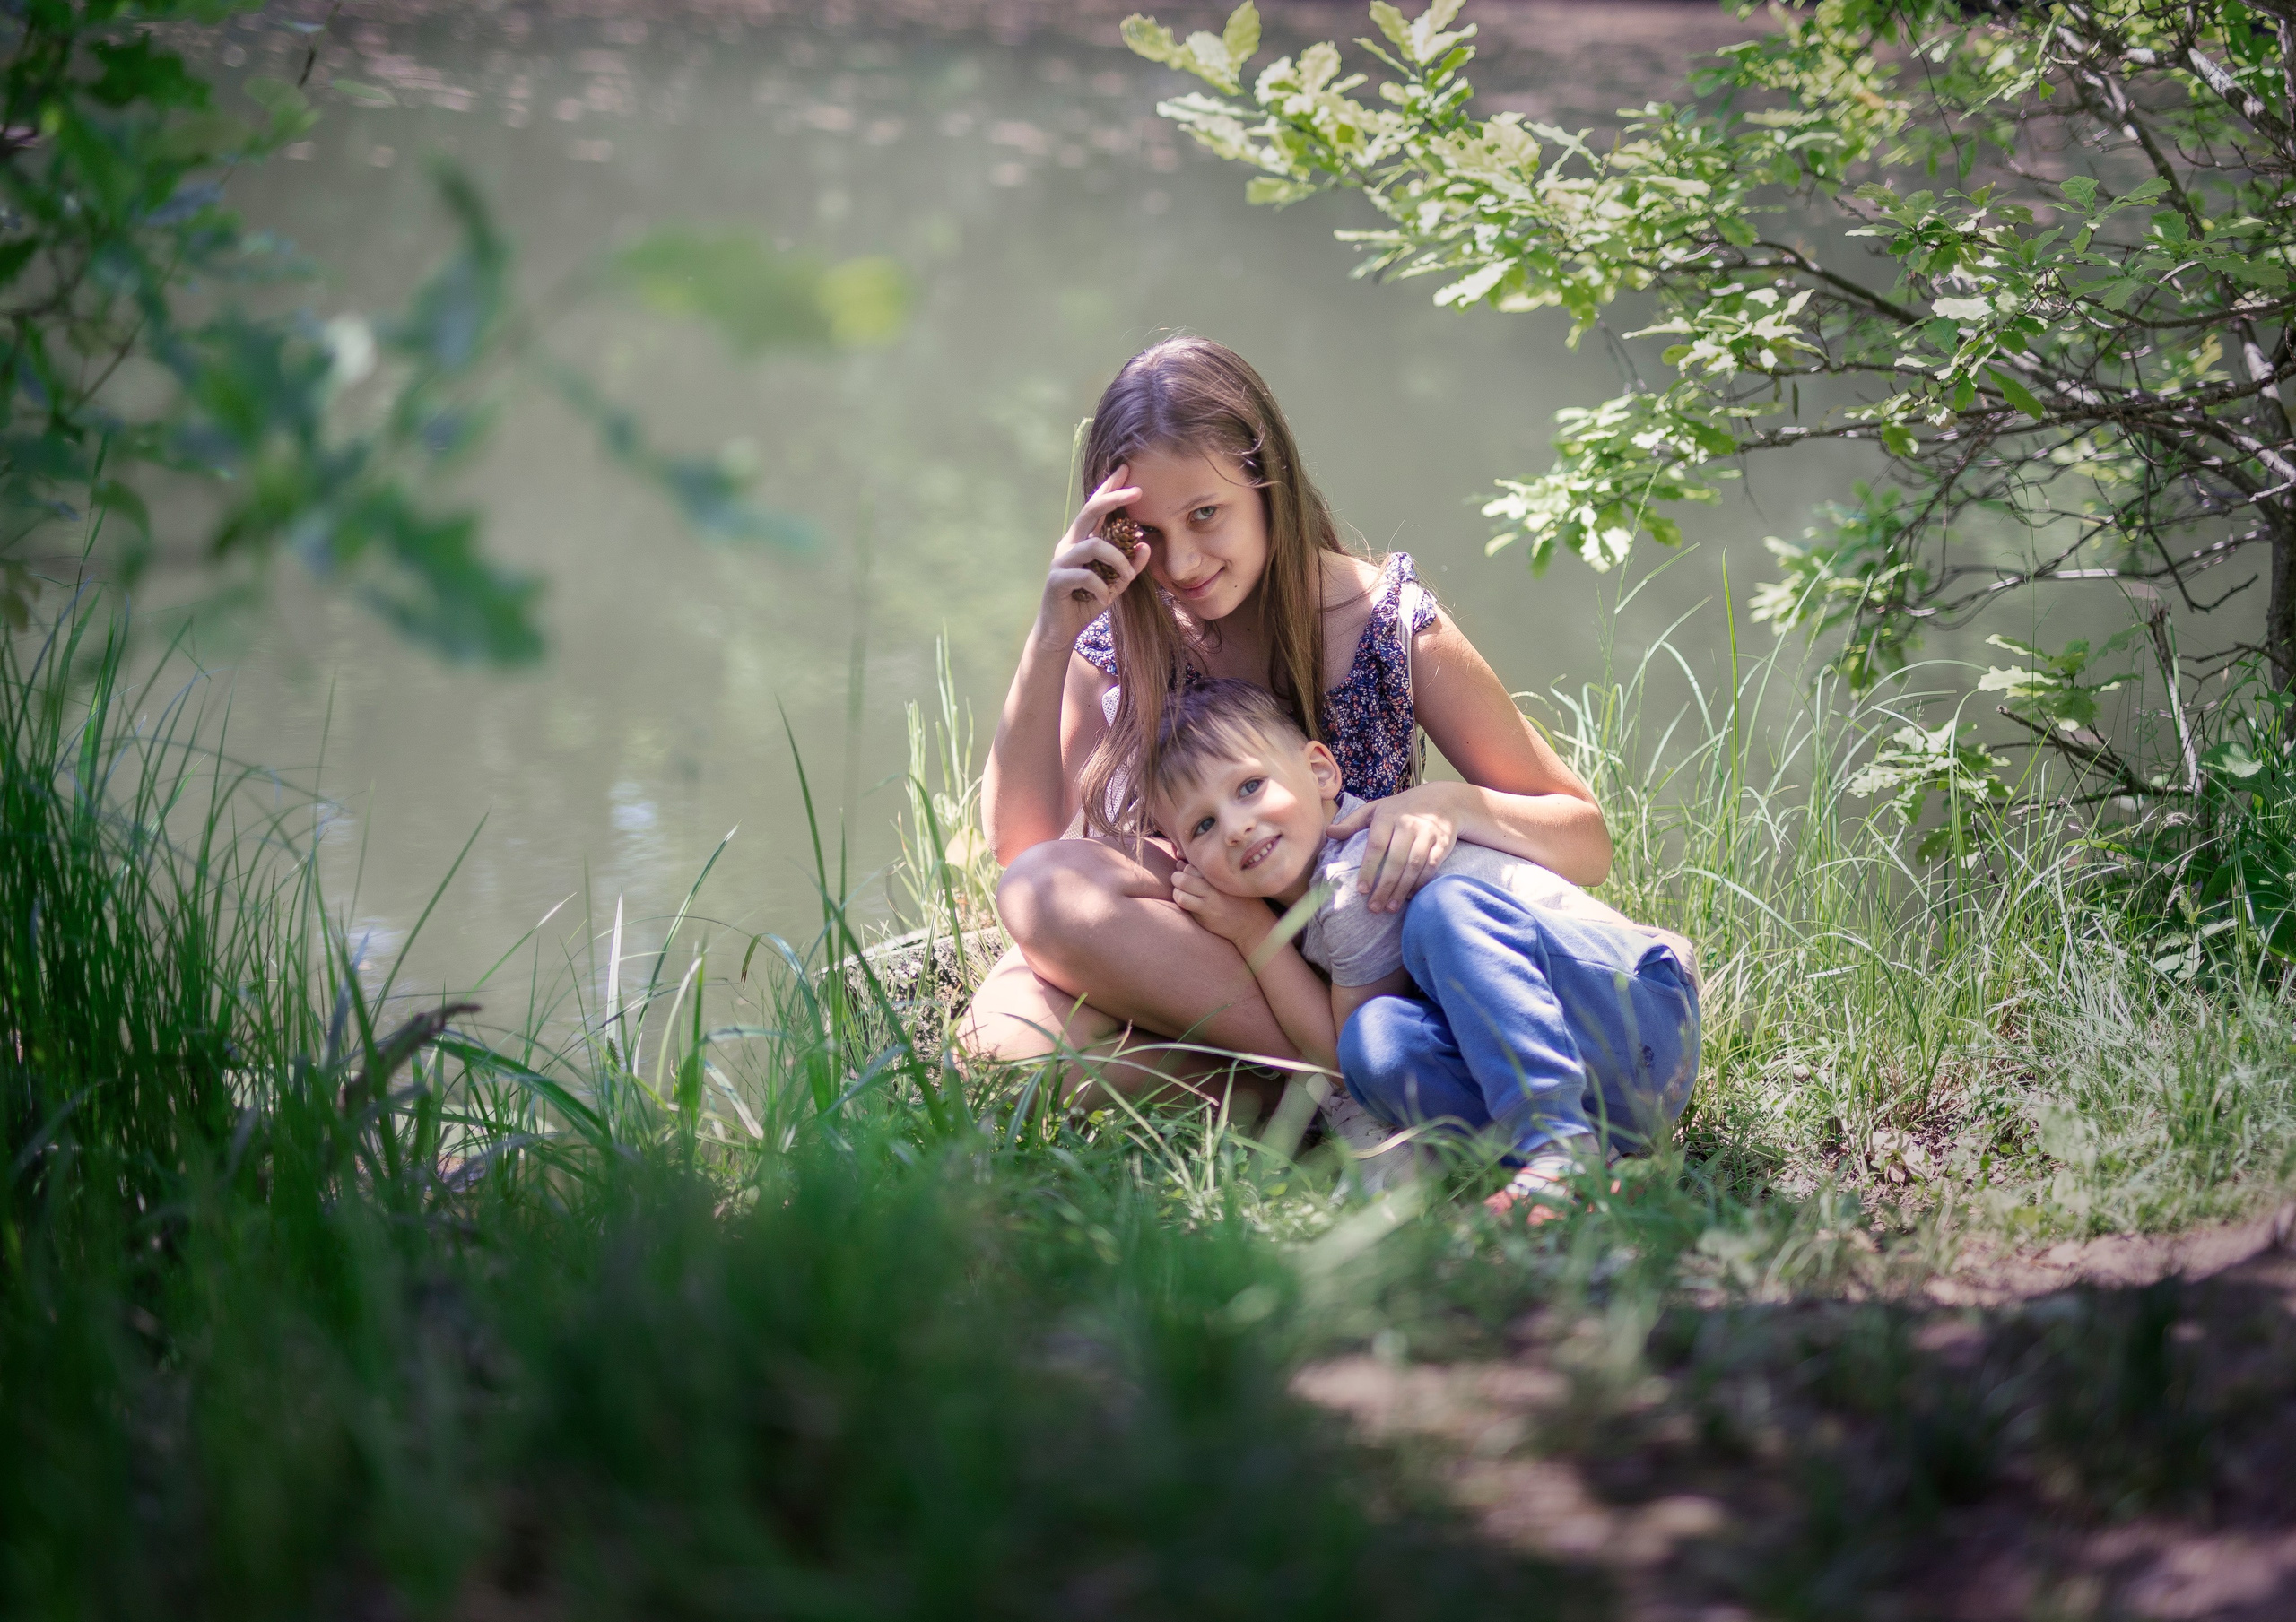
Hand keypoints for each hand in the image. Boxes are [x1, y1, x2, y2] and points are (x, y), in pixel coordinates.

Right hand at [1033, 465, 1151, 652]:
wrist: (1061, 630)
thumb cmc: (1086, 602)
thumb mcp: (1114, 583)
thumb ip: (1129, 566)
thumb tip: (1145, 546)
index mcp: (1082, 541)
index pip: (1096, 508)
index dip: (1109, 488)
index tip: (1125, 469)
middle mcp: (1070, 544)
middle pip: (1089, 511)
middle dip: (1114, 498)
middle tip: (1138, 491)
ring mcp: (1061, 561)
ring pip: (1093, 545)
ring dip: (1118, 559)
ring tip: (1127, 576)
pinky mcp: (1056, 580)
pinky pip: (1085, 576)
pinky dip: (1101, 587)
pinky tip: (1104, 600)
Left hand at [1170, 862, 1273, 949]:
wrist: (1254, 925)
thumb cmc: (1240, 902)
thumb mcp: (1230, 883)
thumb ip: (1210, 874)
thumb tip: (1181, 863)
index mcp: (1223, 874)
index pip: (1195, 863)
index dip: (1186, 869)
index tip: (1188, 876)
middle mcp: (1216, 882)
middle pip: (1186, 871)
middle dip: (1178, 876)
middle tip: (1182, 884)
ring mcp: (1210, 897)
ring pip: (1181, 884)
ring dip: (1177, 888)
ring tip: (1182, 893)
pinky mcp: (1206, 912)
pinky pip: (1183, 900)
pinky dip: (1180, 899)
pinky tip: (1187, 903)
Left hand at [1326, 785, 1459, 913]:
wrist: (1443, 799)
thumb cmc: (1402, 808)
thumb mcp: (1376, 808)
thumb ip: (1352, 822)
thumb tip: (1328, 832)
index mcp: (1388, 816)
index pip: (1376, 845)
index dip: (1369, 869)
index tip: (1361, 890)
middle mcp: (1409, 824)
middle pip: (1396, 860)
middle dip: (1385, 886)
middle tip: (1374, 907)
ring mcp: (1427, 833)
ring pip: (1414, 865)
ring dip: (1402, 889)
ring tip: (1390, 907)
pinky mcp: (1443, 842)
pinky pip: (1432, 866)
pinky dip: (1421, 883)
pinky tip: (1410, 896)